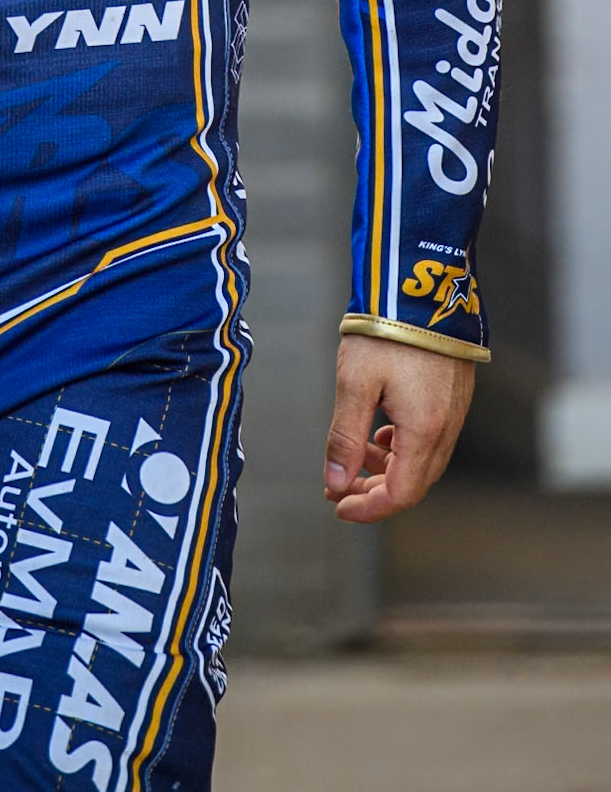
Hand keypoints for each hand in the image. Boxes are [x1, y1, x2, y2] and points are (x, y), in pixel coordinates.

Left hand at [323, 333, 473, 523]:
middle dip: (375, 492)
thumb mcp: (354, 383)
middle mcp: (447, 426)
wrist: (420, 283)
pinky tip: (381, 431)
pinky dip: (403, 446)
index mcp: (424, 430)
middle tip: (338, 486)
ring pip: (424, 461)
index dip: (368, 507)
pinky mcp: (454, 393)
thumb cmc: (385, 329)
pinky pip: (431, 437)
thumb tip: (335, 482)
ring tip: (355, 455)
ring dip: (388, 468)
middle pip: (415, 483)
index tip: (336, 504)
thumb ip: (345, 437)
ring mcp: (455, 409)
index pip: (401, 494)